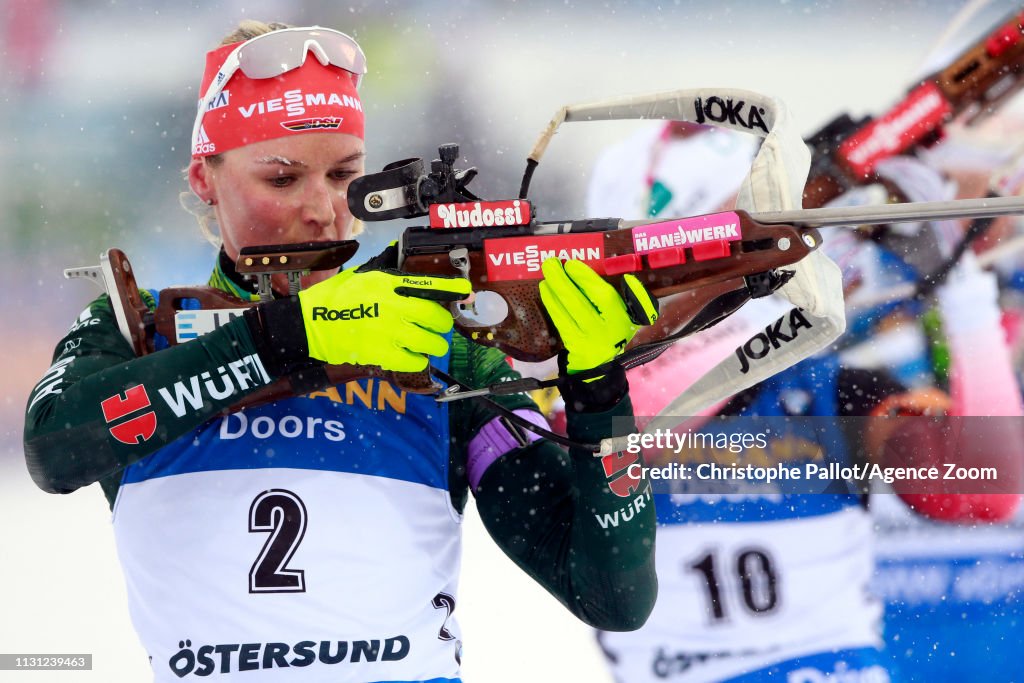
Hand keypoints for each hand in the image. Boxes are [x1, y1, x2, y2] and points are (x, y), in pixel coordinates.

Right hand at [298, 261, 470, 371]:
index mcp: (388, 284)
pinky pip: (415, 361)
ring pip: (431, 343)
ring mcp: (388, 332)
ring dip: (433, 345)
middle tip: (438, 327)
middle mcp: (393, 306)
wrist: (309, 325)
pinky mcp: (381, 354)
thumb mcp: (359, 274)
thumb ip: (382, 265)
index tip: (465, 292)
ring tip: (428, 344)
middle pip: (437, 318)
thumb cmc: (334, 298)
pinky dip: (417, 360)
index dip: (452, 289)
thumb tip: (395, 246)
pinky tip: (411, 356)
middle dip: (442, 324)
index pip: (429, 285)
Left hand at [539, 258, 656, 374]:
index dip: (586, 279)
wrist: (603, 364)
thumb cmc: (615, 330)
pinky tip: (545, 290)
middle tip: (550, 263)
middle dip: (562, 281)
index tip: (572, 264)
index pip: (603, 296)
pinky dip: (551, 303)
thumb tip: (628, 279)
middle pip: (579, 303)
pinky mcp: (572, 345)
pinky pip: (559, 320)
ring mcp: (586, 340)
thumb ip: (634, 296)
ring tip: (546, 273)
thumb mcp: (632, 315)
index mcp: (621, 319)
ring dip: (553, 290)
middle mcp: (603, 331)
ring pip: (565, 311)